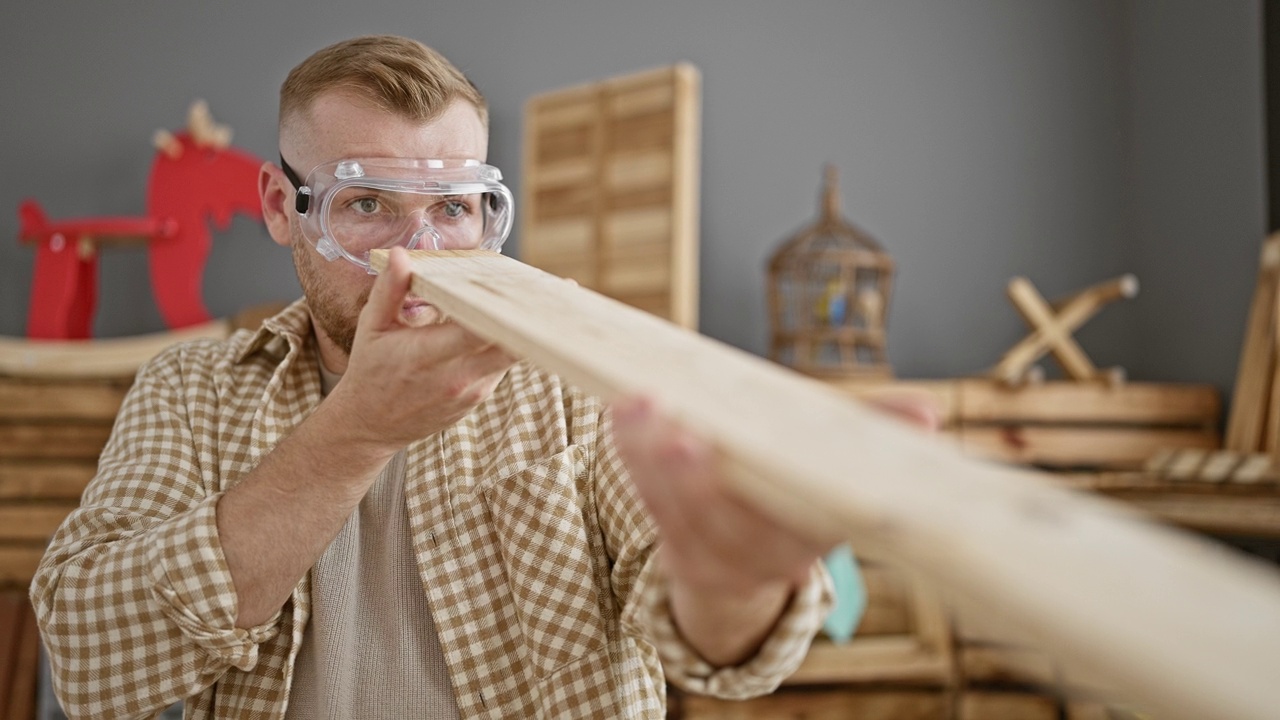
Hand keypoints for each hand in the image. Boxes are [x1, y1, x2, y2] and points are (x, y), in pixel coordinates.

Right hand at [327, 246, 516, 452]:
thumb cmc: (371, 371)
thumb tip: (401, 255)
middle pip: (510, 345)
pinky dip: (506, 343)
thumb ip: (389, 289)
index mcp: (427, 355)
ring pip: (513, 354)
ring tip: (524, 299)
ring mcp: (473, 391)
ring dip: (519, 328)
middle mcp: (456, 377)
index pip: (477, 331)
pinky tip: (505, 322)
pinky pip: (502, 365)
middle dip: (526, 317)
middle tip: (539, 287)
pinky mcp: (480, 397)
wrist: (371, 424)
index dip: (501, 309)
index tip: (515, 284)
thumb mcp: (372, 326)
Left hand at [610, 392, 938, 663]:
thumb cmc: (798, 488)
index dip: (801, 497)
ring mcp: (718, 561)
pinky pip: (650, 504)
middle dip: (703, 483)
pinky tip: (622, 414)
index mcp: (817, 535)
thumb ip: (873, 432)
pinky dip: (633, 456)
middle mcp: (769, 561)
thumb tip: (927, 413)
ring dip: (653, 459)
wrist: (749, 568)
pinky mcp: (677, 552)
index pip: (813, 520)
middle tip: (685, 439)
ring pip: (680, 515)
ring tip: (640, 407)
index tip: (785, 458)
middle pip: (731, 525)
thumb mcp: (839, 462)